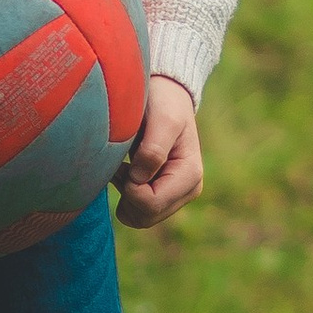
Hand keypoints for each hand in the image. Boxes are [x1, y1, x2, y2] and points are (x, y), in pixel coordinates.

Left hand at [115, 76, 203, 228]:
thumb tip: (138, 181)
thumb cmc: (165, 103)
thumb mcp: (163, 119)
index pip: (152, 204)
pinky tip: (127, 171)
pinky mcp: (164, 194)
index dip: (130, 189)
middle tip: (121, 165)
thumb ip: (153, 150)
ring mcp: (176, 195)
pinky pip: (138, 211)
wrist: (167, 95)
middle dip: (127, 194)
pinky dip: (127, 194)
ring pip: (140, 218)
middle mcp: (188, 190)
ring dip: (126, 194)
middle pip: (146, 217)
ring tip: (124, 166)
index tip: (123, 165)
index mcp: (190, 176)